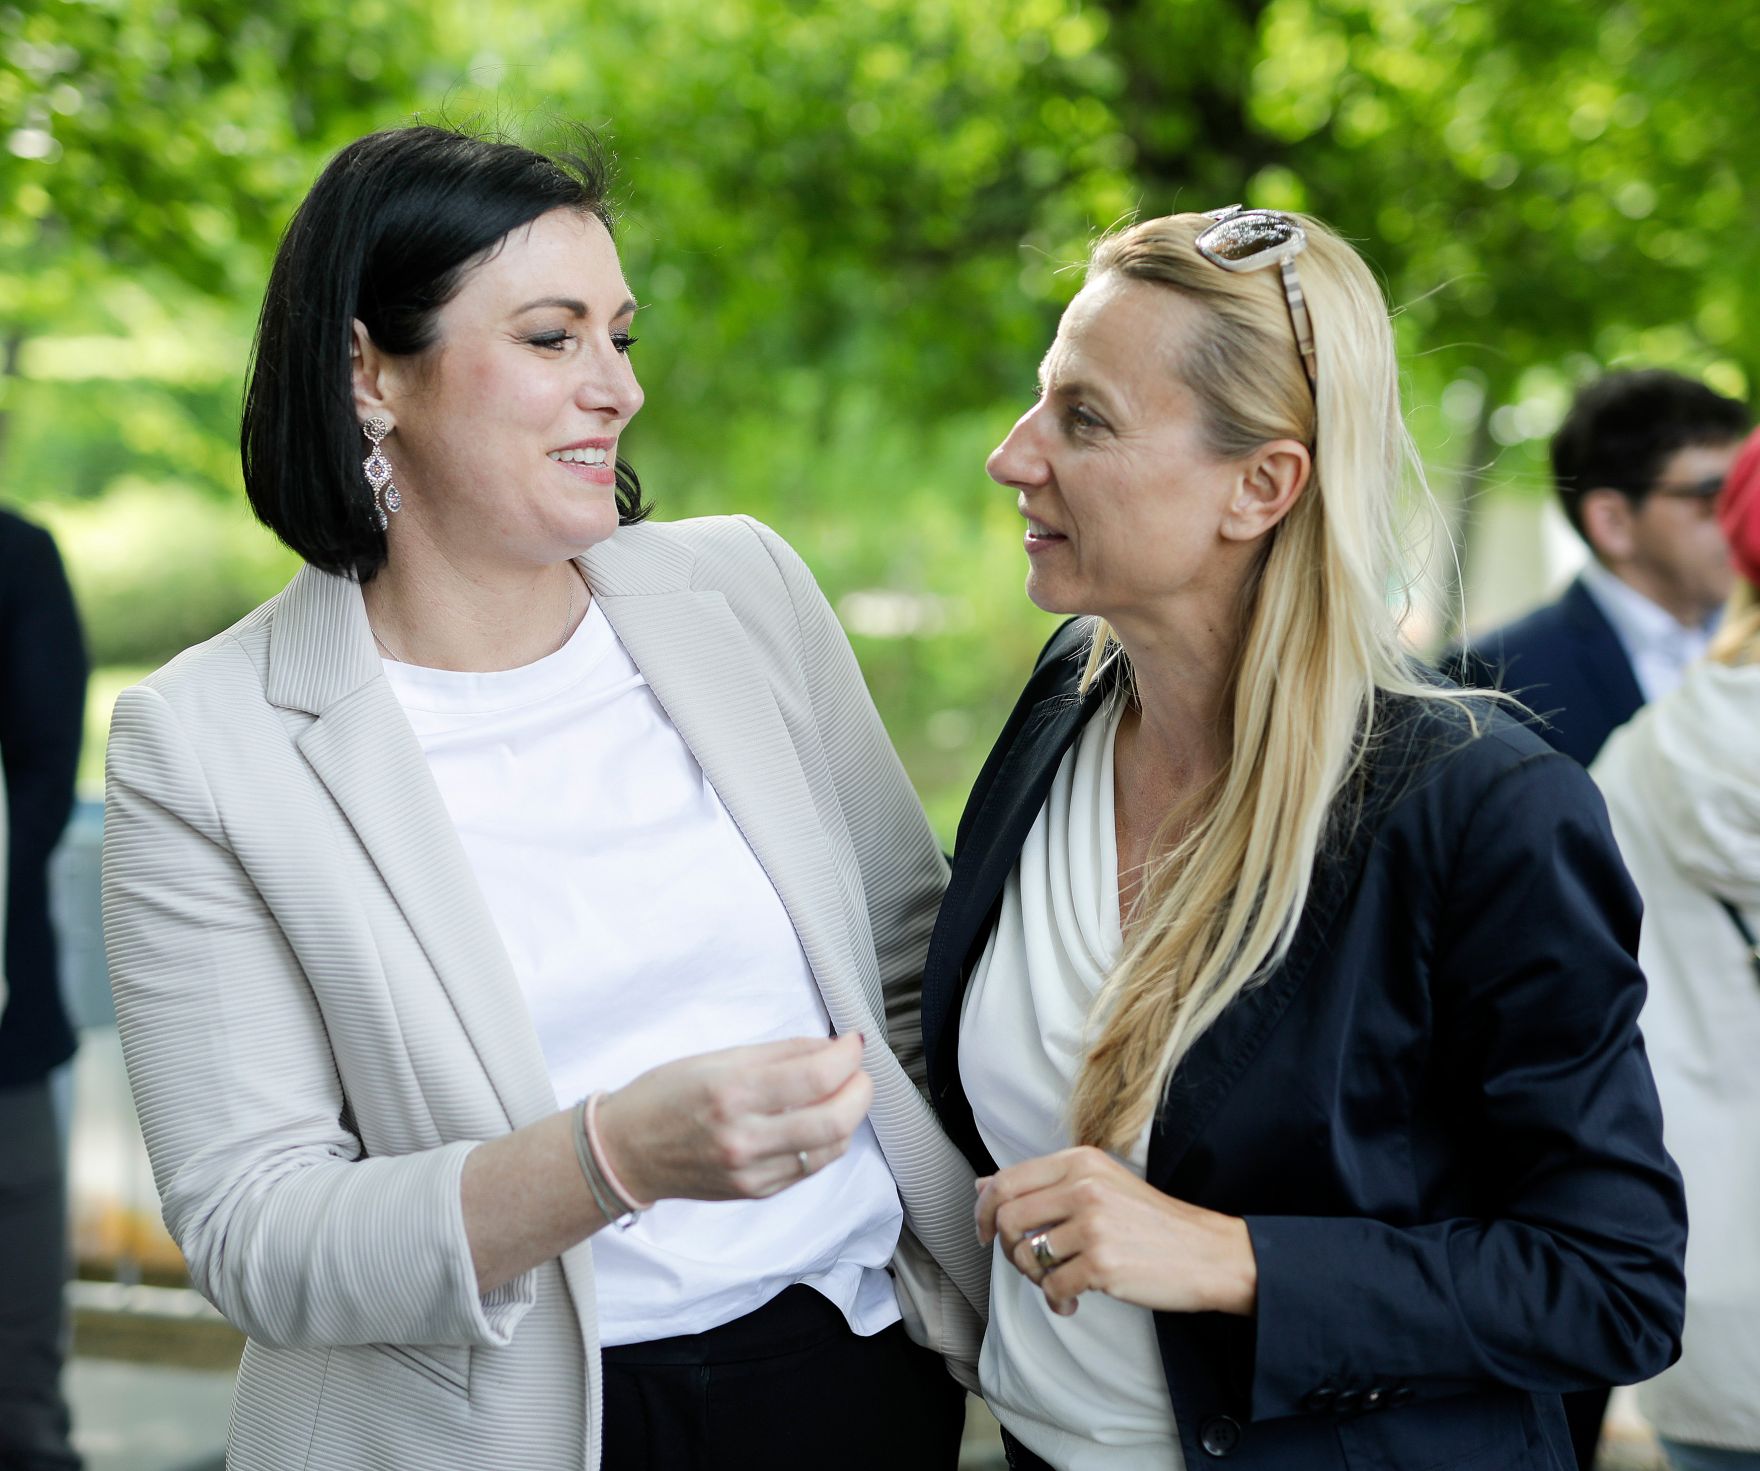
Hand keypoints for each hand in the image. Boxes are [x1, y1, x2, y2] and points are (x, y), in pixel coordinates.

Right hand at [595, 1033, 872, 1204]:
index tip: (853, 1042)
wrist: (626, 1152)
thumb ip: (780, 1054)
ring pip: (830, 1148)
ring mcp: (752, 1171)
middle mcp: (744, 1138)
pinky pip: (809, 1167)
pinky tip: (818, 1120)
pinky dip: (825, 1141)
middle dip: (861, 1090)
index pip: (816, 1077)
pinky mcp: (756, 1192)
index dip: (848, 1056)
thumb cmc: (665, 1097)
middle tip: (858, 1071)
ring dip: (848, 1117)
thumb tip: (830, 1047)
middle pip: (834, 1121)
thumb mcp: (718, 1058)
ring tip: (841, 1093)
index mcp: (732, 1092)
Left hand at [975, 1146, 1257, 1318]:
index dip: (983, 1211)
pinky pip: (1052, 1287)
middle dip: (1007, 1248)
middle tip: (1028, 1264)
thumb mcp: (1099, 1184)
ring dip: (1034, 1278)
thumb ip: (1042, 1184)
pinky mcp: (1102, 1264)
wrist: (1207, 1253)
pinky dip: (1056, 1300)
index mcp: (1080, 1161)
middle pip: (1007, 1219)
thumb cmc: (1150, 1222)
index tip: (983, 1233)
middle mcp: (1083, 1186)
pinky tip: (1073, 1300)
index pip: (1006, 1181)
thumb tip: (981, 1185)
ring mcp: (1093, 1225)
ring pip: (1026, 1256)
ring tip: (1059, 1281)